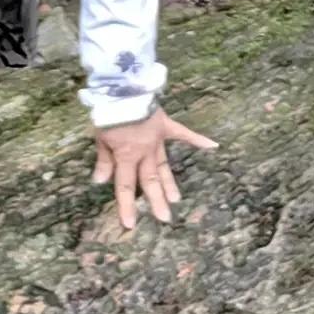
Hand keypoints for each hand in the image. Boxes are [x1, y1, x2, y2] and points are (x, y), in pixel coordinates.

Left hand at [88, 108, 217, 233]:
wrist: (123, 89)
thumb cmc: (109, 113)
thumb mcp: (100, 138)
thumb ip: (104, 160)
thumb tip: (100, 181)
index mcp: (127, 156)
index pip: (126, 186)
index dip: (126, 206)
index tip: (130, 225)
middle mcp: (145, 152)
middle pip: (150, 181)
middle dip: (156, 201)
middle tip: (165, 219)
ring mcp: (157, 139)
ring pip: (164, 165)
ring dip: (170, 183)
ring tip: (176, 200)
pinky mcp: (165, 125)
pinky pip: (183, 133)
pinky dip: (198, 140)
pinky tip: (213, 146)